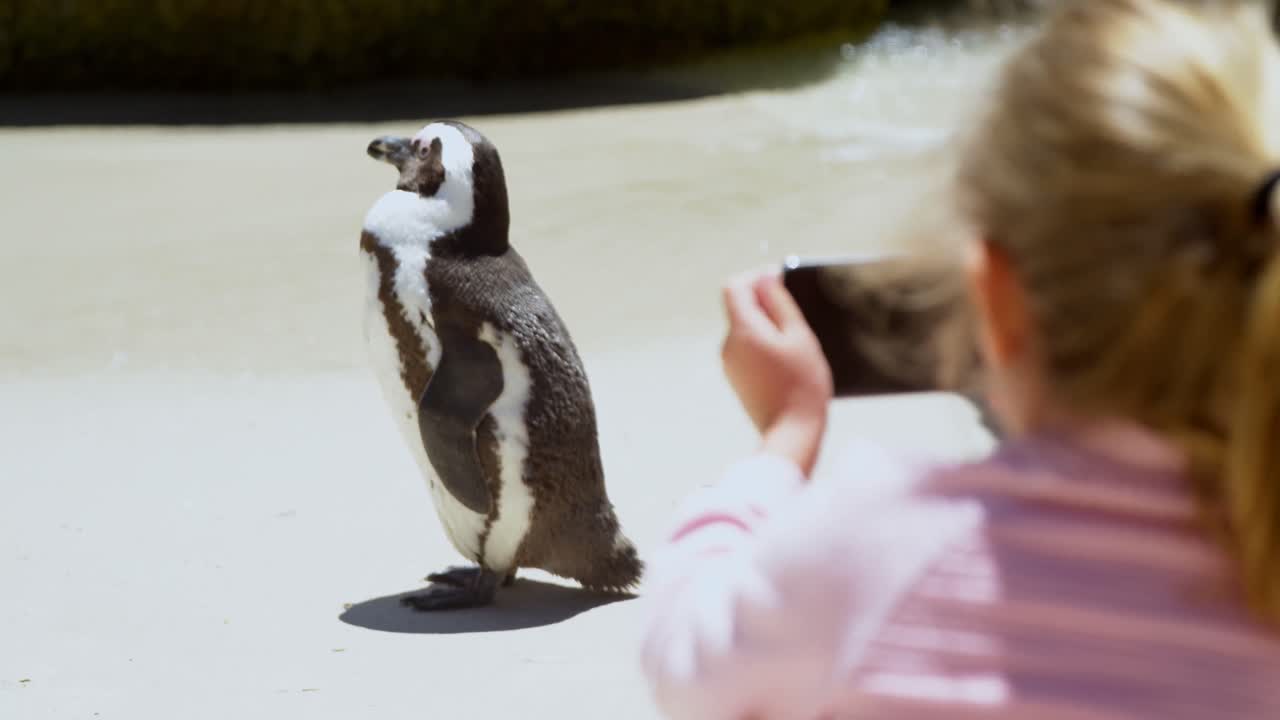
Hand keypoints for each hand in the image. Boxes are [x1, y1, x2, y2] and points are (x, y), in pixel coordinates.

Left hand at [720, 269, 833, 475]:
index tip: (780, 283)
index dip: (756, 278)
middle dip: (765, 303)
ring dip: (767, 326)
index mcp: (742, 330)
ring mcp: (729, 363)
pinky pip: (747, 349)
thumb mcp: (799, 336)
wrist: (792, 433)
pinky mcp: (736, 378)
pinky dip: (764, 345)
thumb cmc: (803, 384)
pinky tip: (788, 361)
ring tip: (796, 342)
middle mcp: (728, 344)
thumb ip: (779, 303)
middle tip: (797, 315)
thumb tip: (765, 277)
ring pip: (745, 329)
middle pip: (739, 308)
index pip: (734, 286)